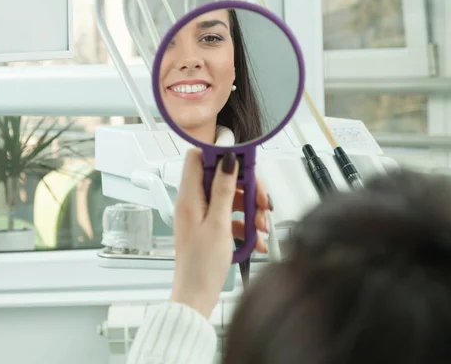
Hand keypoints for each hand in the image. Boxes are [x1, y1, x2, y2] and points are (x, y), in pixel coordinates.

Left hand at [170, 149, 271, 317]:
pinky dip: (245, 225)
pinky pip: (231, 216)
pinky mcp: (210, 227)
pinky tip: (256, 239)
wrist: (196, 295)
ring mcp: (202, 215)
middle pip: (221, 177)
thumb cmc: (201, 266)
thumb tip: (227, 160)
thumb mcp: (217, 224)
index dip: (220, 154)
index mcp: (189, 197)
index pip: (198, 158)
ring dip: (250, 209)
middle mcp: (193, 202)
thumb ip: (222, 190)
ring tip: (261, 226)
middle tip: (261, 201)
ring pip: (230, 197)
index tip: (243, 161)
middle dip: (246, 187)